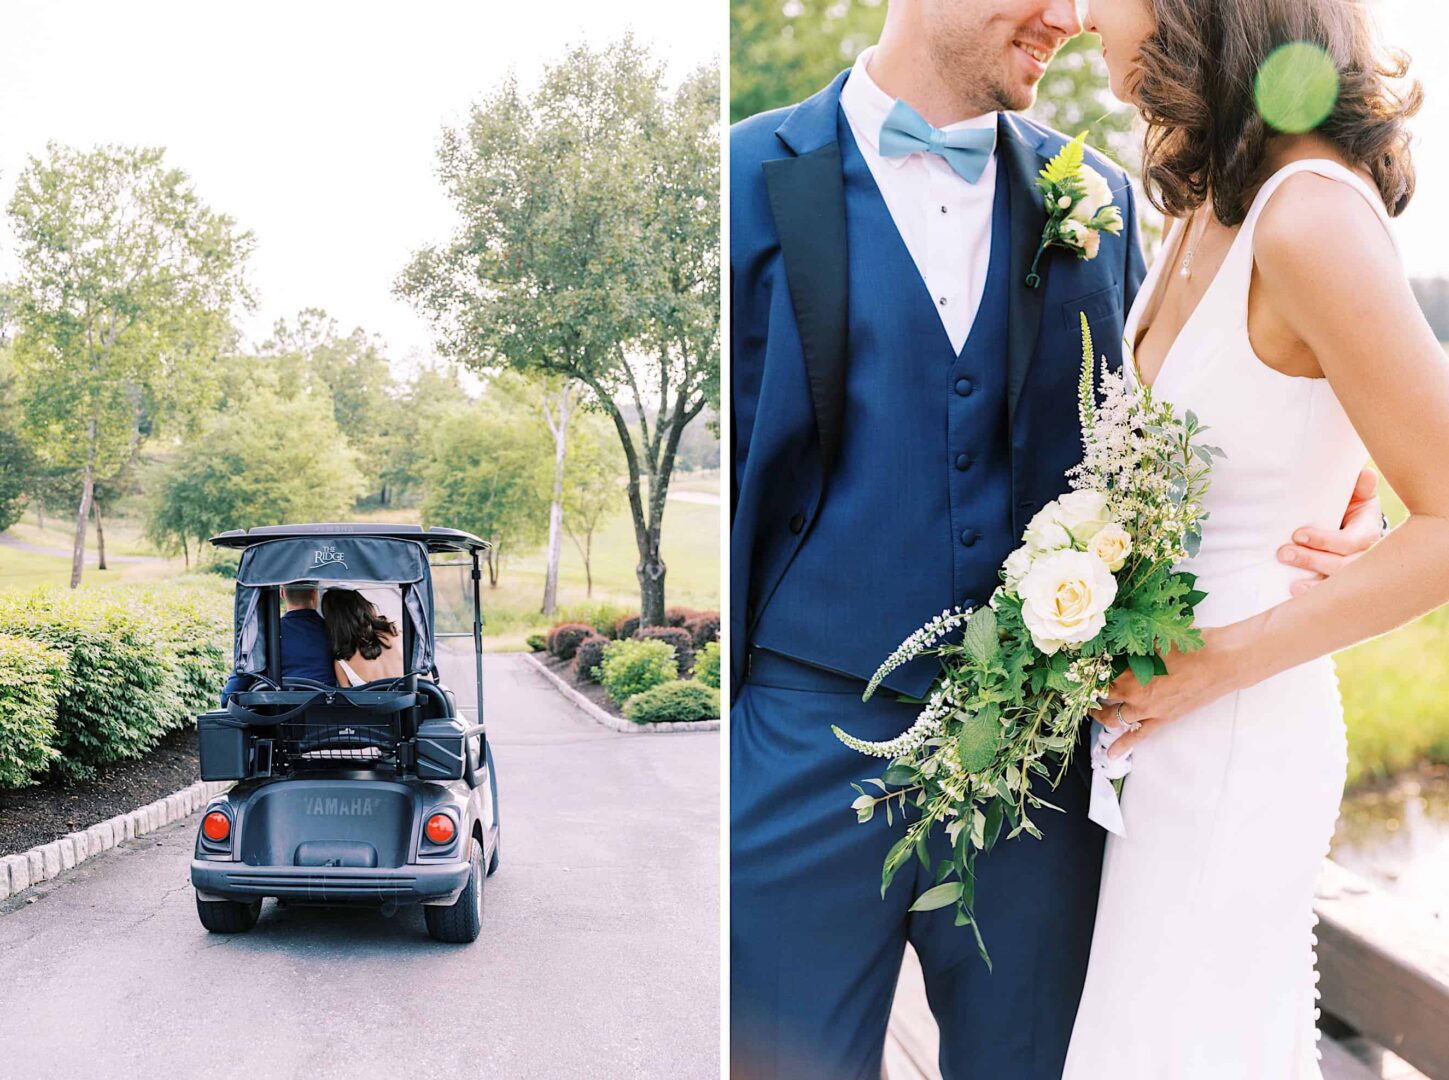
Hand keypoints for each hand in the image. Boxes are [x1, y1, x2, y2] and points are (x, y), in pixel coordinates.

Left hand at [1087, 626, 1244, 758]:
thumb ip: (1133, 645)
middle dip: (1089, 694)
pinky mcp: (1163, 719)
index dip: (1086, 674)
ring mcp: (1148, 710)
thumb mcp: (1155, 639)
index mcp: (1130, 672)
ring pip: (1114, 718)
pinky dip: (1123, 745)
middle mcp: (1135, 694)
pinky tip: (1110, 754)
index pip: (1098, 676)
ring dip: (1101, 716)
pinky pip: (1138, 736)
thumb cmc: (1192, 645)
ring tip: (1091, 712)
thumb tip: (1116, 641)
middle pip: (1102, 697)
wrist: (1222, 662)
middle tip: (1081, 691)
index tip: (1078, 671)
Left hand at [1275, 466, 1383, 596]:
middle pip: (1344, 566)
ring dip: (1315, 586)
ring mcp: (1356, 576)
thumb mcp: (1357, 496)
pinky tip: (1299, 598)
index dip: (1326, 540)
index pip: (1352, 541)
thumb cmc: (1350, 508)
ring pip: (1340, 585)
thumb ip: (1360, 487)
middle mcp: (1366, 557)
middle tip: (1284, 554)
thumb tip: (1365, 475)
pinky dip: (1316, 600)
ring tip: (1293, 584)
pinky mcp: (1343, 588)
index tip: (1298, 535)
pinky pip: (1333, 599)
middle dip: (1314, 561)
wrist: (1352, 528)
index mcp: (1368, 532)